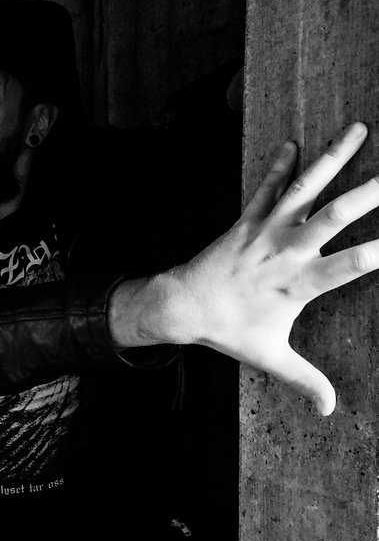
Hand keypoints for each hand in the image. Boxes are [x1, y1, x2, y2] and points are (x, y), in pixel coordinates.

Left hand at [111, 122, 376, 414]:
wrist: (182, 306)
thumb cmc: (229, 331)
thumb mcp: (268, 357)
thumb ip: (304, 379)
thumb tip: (329, 410)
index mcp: (298, 285)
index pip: (347, 267)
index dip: (376, 253)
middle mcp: (285, 252)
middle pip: (332, 218)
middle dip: (367, 194)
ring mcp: (265, 231)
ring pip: (304, 190)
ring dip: (332, 159)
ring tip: (357, 130)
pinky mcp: (246, 220)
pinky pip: (266, 188)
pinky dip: (280, 166)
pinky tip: (295, 143)